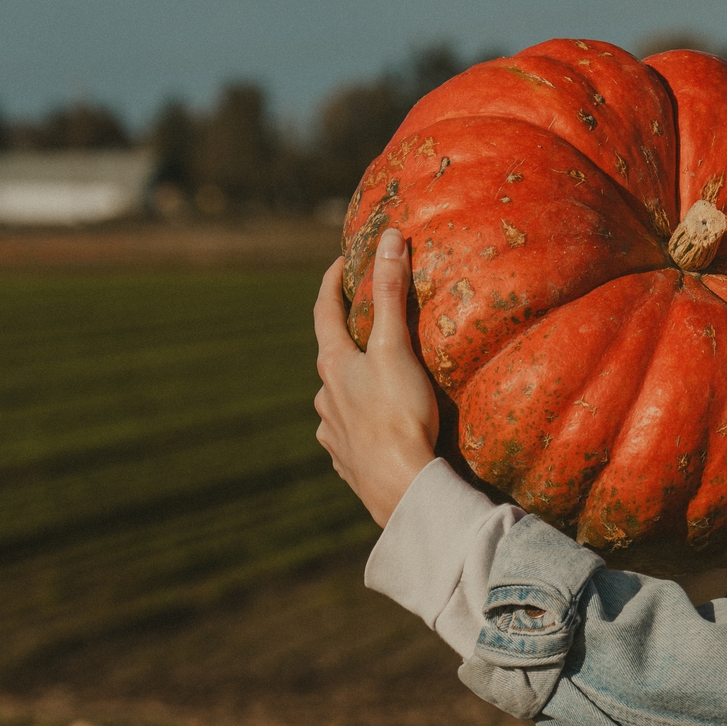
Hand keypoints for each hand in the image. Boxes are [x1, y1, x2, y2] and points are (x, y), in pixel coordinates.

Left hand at [313, 230, 441, 525]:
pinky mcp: (347, 464)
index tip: (343, 262)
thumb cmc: (398, 415)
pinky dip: (361, 428)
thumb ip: (392, 293)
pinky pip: (349, 438)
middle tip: (373, 330)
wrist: (402, 488)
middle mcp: (325, 399)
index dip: (333, 283)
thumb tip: (390, 237)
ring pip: (338, 402)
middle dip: (349, 342)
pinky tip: (375, 433)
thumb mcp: (397, 348)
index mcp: (333, 366)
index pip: (325, 312)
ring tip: (381, 387)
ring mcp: (333, 434)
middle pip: (332, 359)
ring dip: (353, 390)